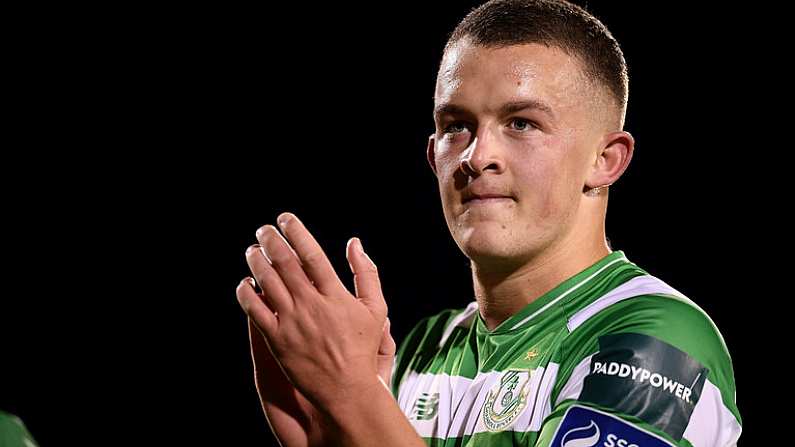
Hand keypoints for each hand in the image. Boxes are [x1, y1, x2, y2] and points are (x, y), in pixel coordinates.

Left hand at [237, 212, 389, 413]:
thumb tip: (355, 242)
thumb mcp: (375, 308)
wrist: (346, 388)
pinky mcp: (276, 340)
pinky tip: (245, 283)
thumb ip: (366, 273)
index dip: (296, 232)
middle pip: (284, 263)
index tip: (285, 219)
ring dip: (256, 261)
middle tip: (263, 230)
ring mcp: (292, 322)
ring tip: (253, 251)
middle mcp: (311, 305)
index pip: (311, 254)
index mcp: (335, 295)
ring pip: (267, 282)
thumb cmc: (361, 348)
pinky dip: (246, 293)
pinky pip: (255, 311)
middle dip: (270, 240)